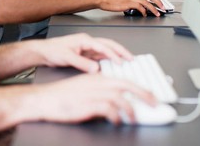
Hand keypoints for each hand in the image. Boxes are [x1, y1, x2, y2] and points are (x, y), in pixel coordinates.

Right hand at [32, 74, 156, 124]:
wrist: (45, 99)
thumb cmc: (62, 96)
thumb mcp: (84, 88)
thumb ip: (100, 91)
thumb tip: (116, 100)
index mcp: (98, 77)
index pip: (124, 79)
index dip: (140, 87)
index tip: (150, 94)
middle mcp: (98, 82)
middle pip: (127, 85)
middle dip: (144, 94)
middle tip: (154, 103)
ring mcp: (93, 93)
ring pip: (120, 97)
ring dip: (130, 109)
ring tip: (133, 119)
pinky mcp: (88, 104)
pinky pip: (109, 109)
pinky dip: (116, 116)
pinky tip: (116, 121)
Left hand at [37, 33, 132, 72]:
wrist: (43, 52)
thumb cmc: (52, 50)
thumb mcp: (67, 57)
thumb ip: (82, 63)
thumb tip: (96, 69)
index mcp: (85, 39)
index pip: (103, 46)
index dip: (113, 54)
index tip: (121, 62)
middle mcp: (88, 42)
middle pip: (109, 45)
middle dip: (121, 51)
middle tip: (131, 58)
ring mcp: (87, 48)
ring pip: (106, 50)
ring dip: (116, 55)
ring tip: (126, 61)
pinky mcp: (85, 54)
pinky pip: (100, 56)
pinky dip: (109, 60)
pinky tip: (113, 65)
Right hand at [95, 0, 162, 16]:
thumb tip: (135, 4)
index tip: (158, 2)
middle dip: (158, 2)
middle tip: (163, 7)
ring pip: (147, 2)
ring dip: (153, 8)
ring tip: (157, 13)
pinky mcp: (128, 3)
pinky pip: (140, 7)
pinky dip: (144, 11)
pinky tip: (144, 14)